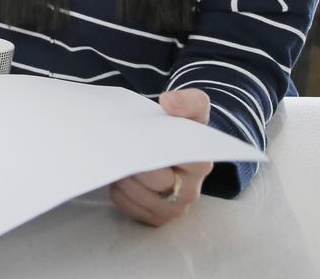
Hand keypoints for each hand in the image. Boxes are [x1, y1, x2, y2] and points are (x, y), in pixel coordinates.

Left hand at [108, 88, 213, 226]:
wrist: (171, 145)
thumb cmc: (179, 128)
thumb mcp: (192, 107)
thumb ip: (188, 101)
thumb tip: (170, 101)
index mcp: (201, 163)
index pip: (177, 158)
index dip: (154, 148)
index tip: (138, 136)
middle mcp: (191, 191)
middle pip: (155, 179)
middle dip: (133, 162)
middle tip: (118, 145)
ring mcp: (175, 207)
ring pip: (140, 197)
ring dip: (124, 178)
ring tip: (118, 159)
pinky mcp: (157, 218)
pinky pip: (131, 208)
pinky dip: (120, 193)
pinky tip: (119, 178)